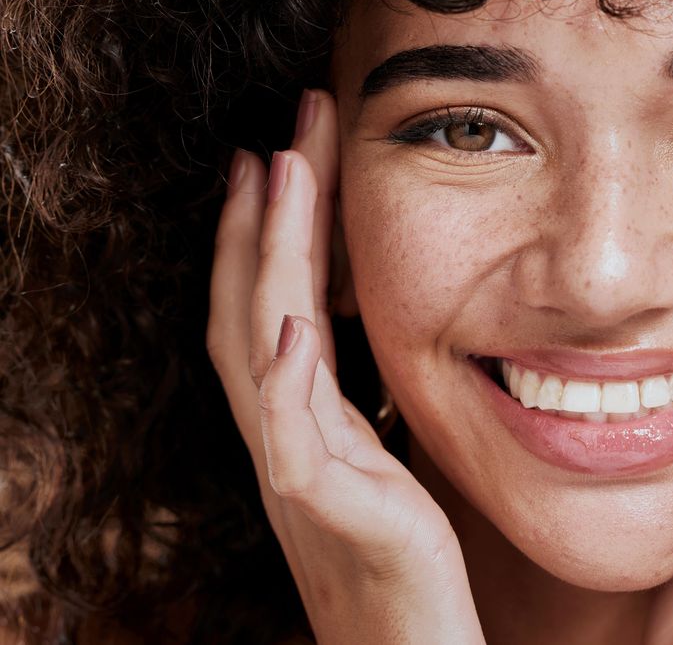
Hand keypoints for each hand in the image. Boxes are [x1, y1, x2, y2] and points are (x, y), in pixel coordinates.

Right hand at [206, 90, 483, 643]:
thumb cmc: (403, 557)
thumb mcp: (386, 460)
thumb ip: (366, 405)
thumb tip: (372, 343)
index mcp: (304, 420)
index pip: (275, 307)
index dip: (271, 233)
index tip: (284, 157)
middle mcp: (284, 437)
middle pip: (254, 305)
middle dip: (266, 213)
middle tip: (282, 129)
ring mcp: (297, 472)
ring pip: (260, 349)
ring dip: (266, 258)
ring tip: (277, 173)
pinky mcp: (326, 512)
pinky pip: (295, 440)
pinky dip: (286, 378)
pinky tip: (294, 323)